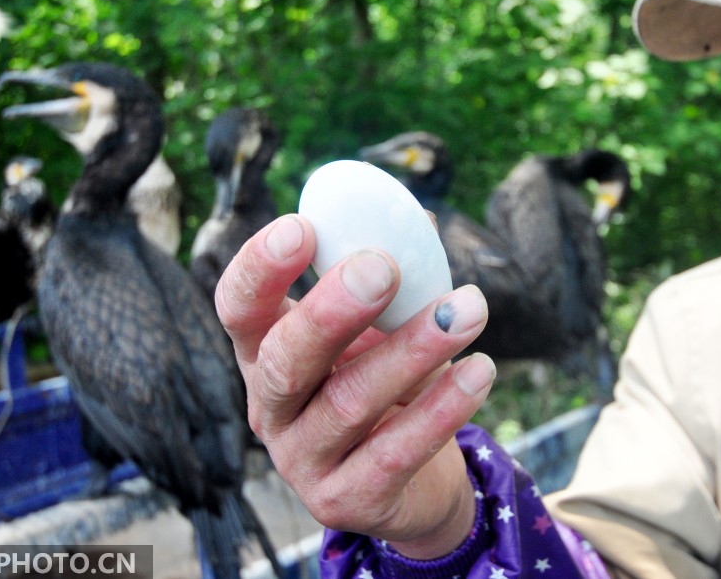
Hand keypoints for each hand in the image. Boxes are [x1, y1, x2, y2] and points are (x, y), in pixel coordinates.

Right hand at [216, 214, 495, 558]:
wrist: (416, 479)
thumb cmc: (391, 382)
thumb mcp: (385, 326)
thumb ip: (394, 275)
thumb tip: (416, 218)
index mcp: (265, 351)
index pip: (238, 307)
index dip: (260, 268)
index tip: (303, 226)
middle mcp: (271, 408)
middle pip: (282, 360)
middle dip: (332, 311)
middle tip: (384, 268)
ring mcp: (302, 461)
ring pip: (349, 404)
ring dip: (414, 350)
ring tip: (469, 309)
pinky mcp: (346, 503)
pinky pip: (394, 453)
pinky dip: (442, 409)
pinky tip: (482, 370)